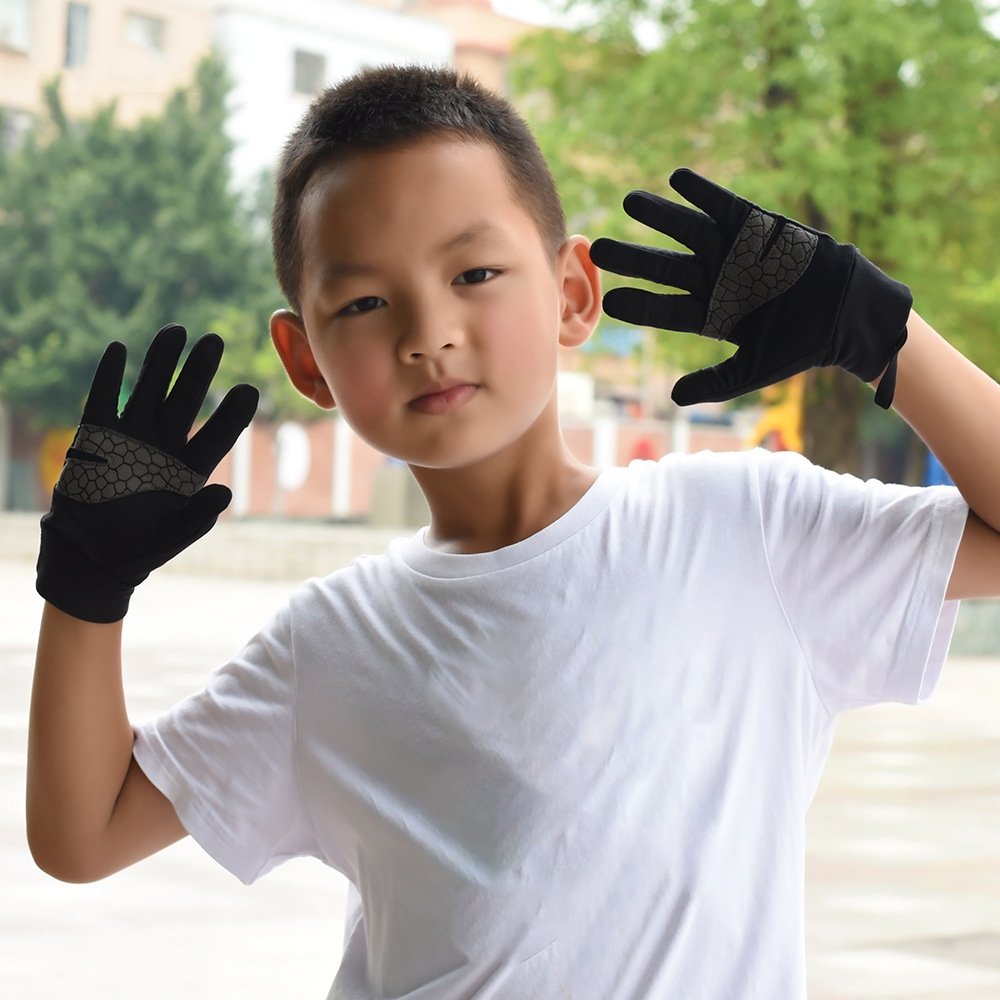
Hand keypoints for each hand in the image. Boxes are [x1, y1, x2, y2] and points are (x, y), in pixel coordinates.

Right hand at [36, 325, 258, 622]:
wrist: (93, 554)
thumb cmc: (140, 548)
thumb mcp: (173, 535)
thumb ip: (198, 516)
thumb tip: (225, 495)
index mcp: (190, 468)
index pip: (218, 434)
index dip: (233, 413)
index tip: (249, 389)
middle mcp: (164, 445)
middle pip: (185, 400)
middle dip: (199, 371)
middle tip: (215, 340)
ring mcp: (131, 437)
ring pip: (148, 390)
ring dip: (160, 362)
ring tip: (176, 331)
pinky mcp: (96, 436)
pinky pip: (103, 399)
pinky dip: (109, 375)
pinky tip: (120, 349)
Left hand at [589, 168, 911, 407]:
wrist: (847, 314)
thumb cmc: (801, 345)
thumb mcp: (753, 369)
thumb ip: (714, 381)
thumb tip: (671, 397)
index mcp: (710, 315)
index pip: (663, 309)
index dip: (637, 303)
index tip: (608, 301)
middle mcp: (715, 280)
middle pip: (664, 267)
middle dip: (632, 257)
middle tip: (598, 248)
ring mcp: (734, 252)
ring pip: (687, 231)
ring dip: (659, 216)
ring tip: (628, 201)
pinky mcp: (759, 227)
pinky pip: (724, 206)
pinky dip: (703, 192)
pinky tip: (677, 178)